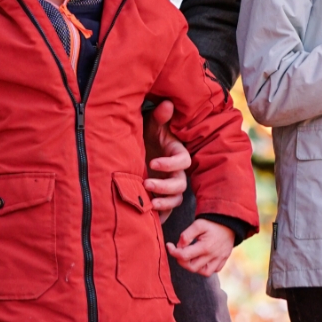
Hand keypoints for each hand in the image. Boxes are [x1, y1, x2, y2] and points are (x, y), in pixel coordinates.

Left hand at [144, 99, 191, 214]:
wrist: (138, 149)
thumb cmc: (146, 135)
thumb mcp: (150, 125)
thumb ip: (159, 117)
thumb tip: (166, 104)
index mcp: (177, 154)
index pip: (183, 162)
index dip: (170, 164)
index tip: (152, 162)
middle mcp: (176, 172)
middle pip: (180, 185)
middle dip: (164, 187)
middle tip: (146, 184)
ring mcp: (169, 186)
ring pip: (176, 200)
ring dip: (163, 203)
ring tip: (147, 203)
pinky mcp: (161, 197)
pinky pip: (166, 211)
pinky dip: (159, 216)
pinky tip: (147, 218)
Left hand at [167, 219, 235, 277]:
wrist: (230, 221)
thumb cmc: (212, 222)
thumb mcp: (198, 224)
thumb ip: (186, 235)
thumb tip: (179, 247)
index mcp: (205, 246)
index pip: (184, 256)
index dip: (173, 252)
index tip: (169, 245)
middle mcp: (213, 256)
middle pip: (192, 267)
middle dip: (182, 261)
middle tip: (180, 252)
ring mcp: (219, 259)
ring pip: (203, 273)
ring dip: (194, 267)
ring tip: (191, 257)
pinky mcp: (224, 259)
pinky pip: (213, 270)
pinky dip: (206, 268)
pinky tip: (202, 259)